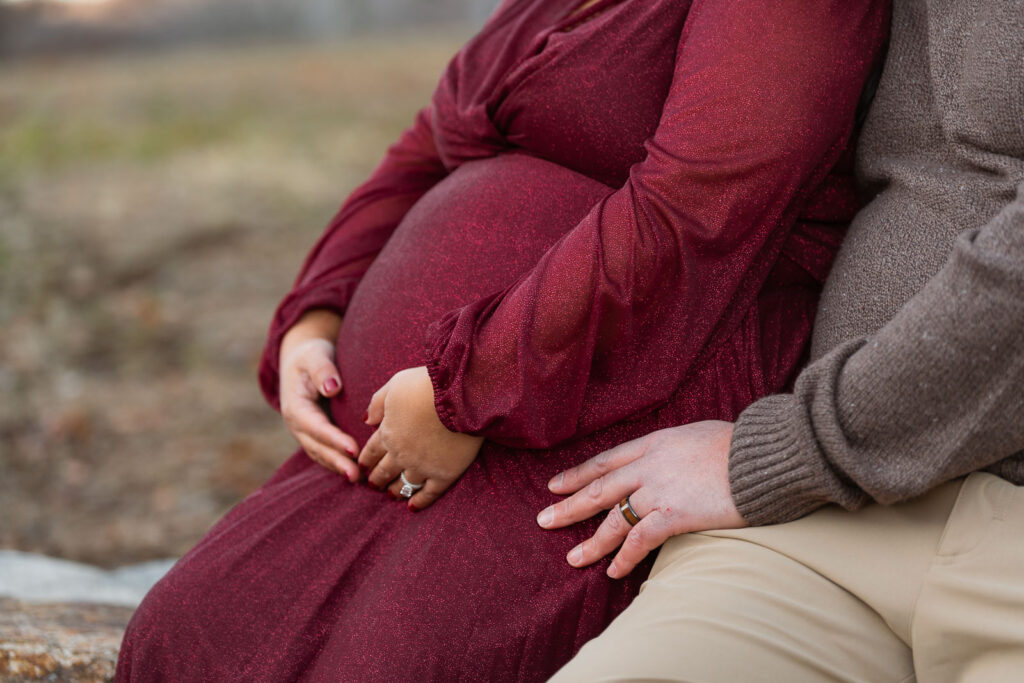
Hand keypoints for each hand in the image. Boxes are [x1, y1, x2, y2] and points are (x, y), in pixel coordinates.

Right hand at [279, 309, 359, 480]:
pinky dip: (338, 462)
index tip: (353, 448)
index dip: (333, 439)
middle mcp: (297, 423)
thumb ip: (322, 369)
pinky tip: (356, 471)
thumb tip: (332, 388)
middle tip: (357, 474)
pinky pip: (325, 451)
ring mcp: (304, 431)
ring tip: (359, 478)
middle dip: (337, 461)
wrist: (302, 359)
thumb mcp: (314, 354)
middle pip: (317, 446)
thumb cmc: (311, 355)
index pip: (315, 426)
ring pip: (320, 453)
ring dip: (338, 467)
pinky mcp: (315, 434)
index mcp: (295, 405)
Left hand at [358, 366, 483, 509]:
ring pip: (404, 484)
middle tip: (373, 484)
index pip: (371, 451)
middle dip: (377, 478)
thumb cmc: (426, 384)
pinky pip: (429, 493)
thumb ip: (377, 403)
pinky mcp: (444, 474)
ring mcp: (422, 466)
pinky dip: (419, 502)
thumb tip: (366, 420)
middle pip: (384, 470)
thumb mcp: (395, 384)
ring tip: (392, 494)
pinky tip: (413, 507)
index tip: (362, 466)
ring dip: (395, 490)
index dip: (366, 459)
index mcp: (387, 432)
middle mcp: (401, 454)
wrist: (459, 396)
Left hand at [536, 420, 744, 577]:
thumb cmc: (740, 444)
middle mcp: (649, 466)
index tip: (555, 484)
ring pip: (613, 519)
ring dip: (591, 541)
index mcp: (653, 443)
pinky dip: (625, 558)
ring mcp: (658, 490)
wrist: (763, 454)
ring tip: (573, 558)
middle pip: (598, 488)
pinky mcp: (675, 514)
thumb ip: (676, 450)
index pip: (605, 460)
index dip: (577, 474)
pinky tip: (614, 572)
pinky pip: (640, 540)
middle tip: (544, 520)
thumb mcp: (698, 434)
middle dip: (568, 506)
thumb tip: (673, 459)